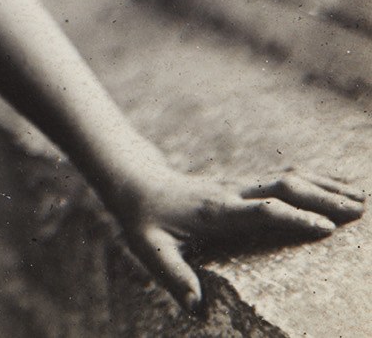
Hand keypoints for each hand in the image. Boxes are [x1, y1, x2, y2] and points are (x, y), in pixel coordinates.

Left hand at [109, 163, 363, 313]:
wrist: (138, 184)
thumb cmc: (146, 222)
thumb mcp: (150, 250)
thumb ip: (173, 276)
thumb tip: (196, 308)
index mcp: (216, 212)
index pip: (260, 211)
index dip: (292, 218)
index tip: (326, 229)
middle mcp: (232, 193)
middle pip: (282, 188)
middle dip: (322, 198)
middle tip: (358, 212)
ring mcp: (240, 186)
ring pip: (287, 179)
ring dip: (325, 186)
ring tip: (362, 198)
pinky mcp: (245, 184)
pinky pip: (284, 180)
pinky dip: (315, 181)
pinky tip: (338, 186)